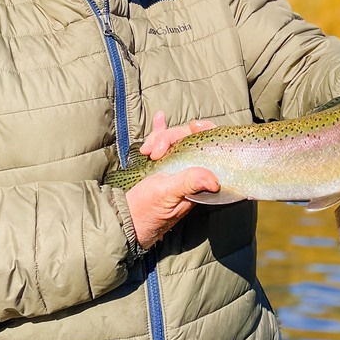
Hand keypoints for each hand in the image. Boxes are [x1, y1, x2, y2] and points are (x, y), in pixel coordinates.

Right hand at [126, 112, 219, 248]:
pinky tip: (159, 119)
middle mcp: (191, 171)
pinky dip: (160, 132)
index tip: (193, 126)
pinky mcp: (161, 166)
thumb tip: (214, 180)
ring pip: (174, 140)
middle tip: (153, 153)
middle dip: (170, 138)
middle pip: (189, 139)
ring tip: (145, 151)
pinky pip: (163, 144)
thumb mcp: (167, 194)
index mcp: (199, 180)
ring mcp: (176, 168)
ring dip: (158, 138)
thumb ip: (189, 183)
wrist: (125, 220)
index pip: (211, 147)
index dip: (205, 131)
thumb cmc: (147, 211)